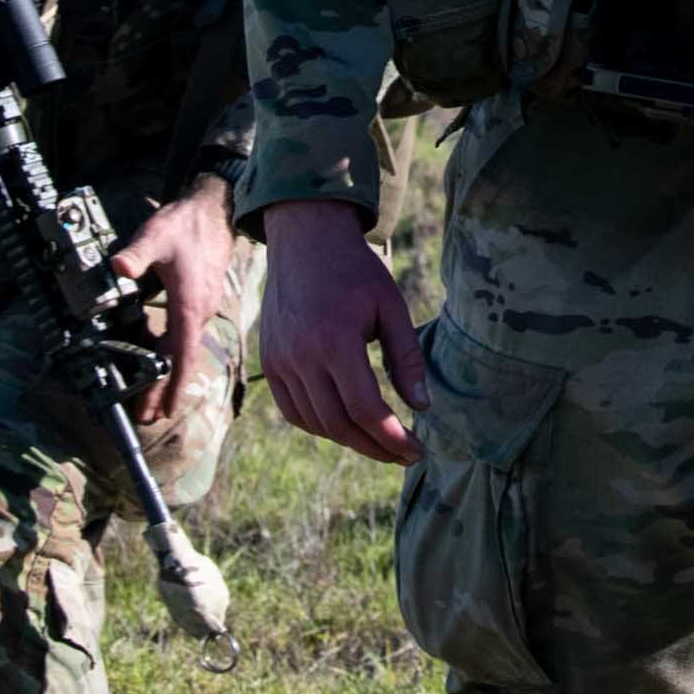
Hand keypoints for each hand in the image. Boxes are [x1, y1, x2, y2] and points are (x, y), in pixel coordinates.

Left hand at [112, 177, 237, 423]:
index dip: (172, 385)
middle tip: (147, 415)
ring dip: (165, 370)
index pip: (181, 354)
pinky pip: (183, 333)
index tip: (165, 409)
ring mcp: (202, 307)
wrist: (215, 209)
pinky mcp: (199, 301)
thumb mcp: (156, 235)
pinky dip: (169, 351)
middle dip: (163, 389)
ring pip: (181, 347)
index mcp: (189, 305)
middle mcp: (199, 311)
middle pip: (179, 359)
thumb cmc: (186, 224)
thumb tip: (117, 267)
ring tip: (149, 394)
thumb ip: (135, 255)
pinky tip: (156, 353)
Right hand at [259, 200, 424, 464]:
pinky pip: (293, 411)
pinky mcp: (270, 362)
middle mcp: (302, 357)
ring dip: (349, 440)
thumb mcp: (391, 306)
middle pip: (338, 424)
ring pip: (315, 423)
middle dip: (375, 447)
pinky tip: (346, 425)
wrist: (305, 240)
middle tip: (403, 454)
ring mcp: (280, 362)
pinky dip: (320, 426)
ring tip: (380, 442)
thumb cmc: (356, 271)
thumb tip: (422, 407)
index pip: (364, 408)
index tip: (416, 449)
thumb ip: (407, 358)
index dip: (392, 437)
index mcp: (335, 341)